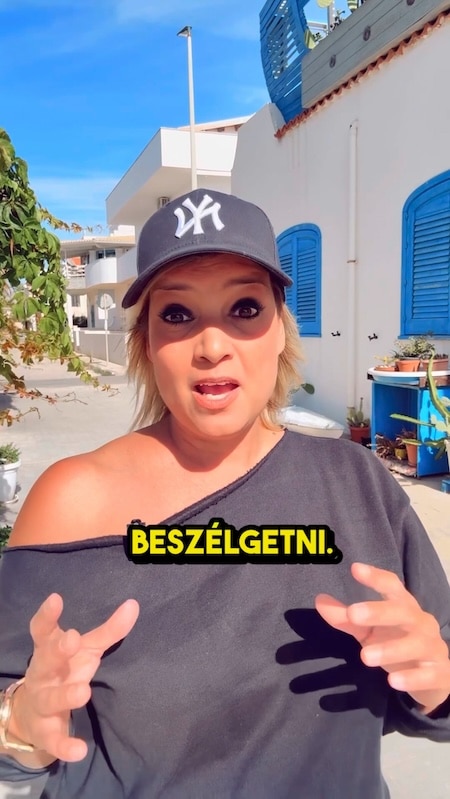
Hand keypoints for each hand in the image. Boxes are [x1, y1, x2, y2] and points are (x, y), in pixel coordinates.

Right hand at [10, 593, 139, 762]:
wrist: (32, 716)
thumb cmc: (65, 670)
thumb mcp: (86, 650)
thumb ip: (109, 630)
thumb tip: (134, 604)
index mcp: (48, 651)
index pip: (42, 630)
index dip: (47, 615)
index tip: (56, 599)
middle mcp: (41, 674)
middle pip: (45, 660)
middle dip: (57, 650)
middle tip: (73, 638)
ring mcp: (41, 702)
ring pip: (50, 699)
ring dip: (65, 695)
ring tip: (84, 692)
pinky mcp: (46, 731)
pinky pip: (54, 739)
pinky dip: (65, 745)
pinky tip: (80, 750)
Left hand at [315, 563, 449, 714]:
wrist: (434, 677)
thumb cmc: (398, 643)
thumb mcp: (371, 631)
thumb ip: (347, 618)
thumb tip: (319, 600)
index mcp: (404, 607)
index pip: (393, 586)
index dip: (376, 577)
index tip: (355, 569)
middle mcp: (421, 622)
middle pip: (403, 612)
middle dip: (379, 611)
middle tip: (352, 613)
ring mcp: (433, 648)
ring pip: (416, 644)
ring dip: (391, 649)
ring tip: (364, 656)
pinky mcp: (440, 673)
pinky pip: (428, 675)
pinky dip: (412, 678)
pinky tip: (393, 681)